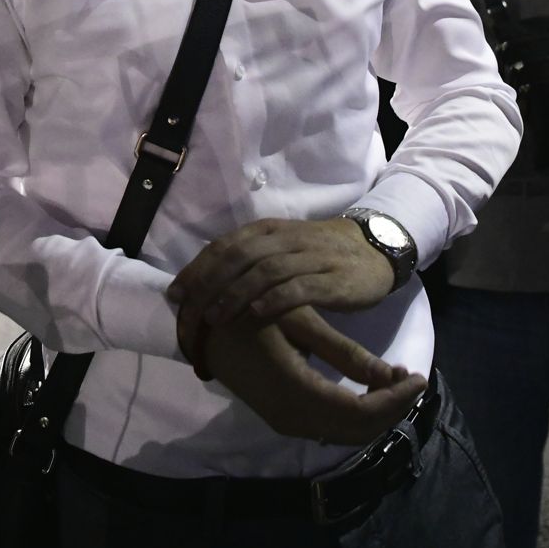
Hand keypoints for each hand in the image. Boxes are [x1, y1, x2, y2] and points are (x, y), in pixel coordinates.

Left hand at [169, 218, 397, 374]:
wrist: (374, 248)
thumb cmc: (319, 254)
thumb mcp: (281, 249)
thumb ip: (249, 260)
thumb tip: (204, 284)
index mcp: (268, 229)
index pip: (224, 246)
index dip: (197, 270)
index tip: (175, 295)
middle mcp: (285, 238)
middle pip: (238, 258)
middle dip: (209, 286)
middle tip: (188, 313)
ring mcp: (311, 257)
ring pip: (265, 271)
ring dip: (236, 294)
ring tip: (215, 318)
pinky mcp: (333, 279)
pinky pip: (301, 287)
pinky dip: (276, 299)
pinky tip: (258, 313)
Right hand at [203, 307, 425, 444]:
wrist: (199, 328)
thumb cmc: (247, 312)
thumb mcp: (299, 321)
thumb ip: (346, 352)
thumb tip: (393, 375)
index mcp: (298, 394)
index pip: (362, 412)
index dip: (395, 399)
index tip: (419, 375)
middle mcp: (293, 418)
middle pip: (358, 430)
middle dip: (392, 408)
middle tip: (413, 378)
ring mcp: (286, 422)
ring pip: (345, 432)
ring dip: (375, 411)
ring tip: (395, 380)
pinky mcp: (283, 417)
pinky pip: (330, 426)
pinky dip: (356, 413)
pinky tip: (367, 387)